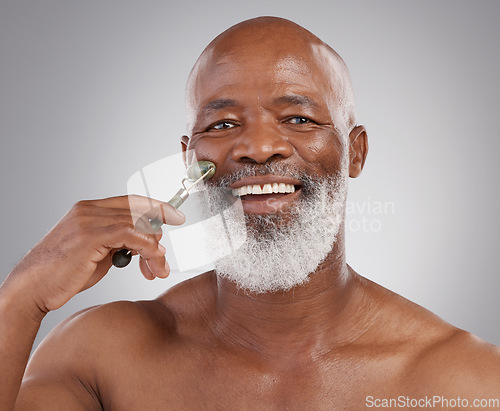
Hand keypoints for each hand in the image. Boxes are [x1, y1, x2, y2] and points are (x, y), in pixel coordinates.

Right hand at [6, 195, 184, 312]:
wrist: (32, 288)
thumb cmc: (63, 274)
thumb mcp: (97, 253)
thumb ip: (119, 243)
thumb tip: (148, 244)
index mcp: (90, 210)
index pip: (132, 201)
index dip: (157, 207)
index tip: (176, 217)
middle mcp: (89, 210)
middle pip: (140, 211)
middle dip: (157, 236)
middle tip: (161, 262)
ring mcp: (88, 220)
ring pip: (139, 223)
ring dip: (155, 250)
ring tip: (157, 270)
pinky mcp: (90, 235)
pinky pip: (132, 235)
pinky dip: (148, 248)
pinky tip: (152, 264)